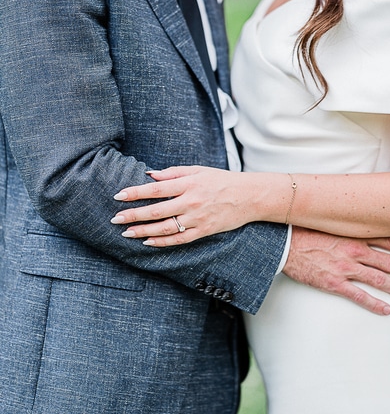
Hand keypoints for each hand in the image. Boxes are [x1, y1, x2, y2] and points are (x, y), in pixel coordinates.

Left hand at [111, 166, 254, 244]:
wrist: (250, 196)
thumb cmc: (223, 181)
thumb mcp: (199, 171)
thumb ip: (174, 173)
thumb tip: (150, 175)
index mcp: (189, 184)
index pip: (156, 189)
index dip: (135, 193)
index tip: (119, 196)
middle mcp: (192, 202)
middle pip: (156, 211)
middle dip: (133, 215)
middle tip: (115, 219)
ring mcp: (198, 218)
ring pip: (165, 228)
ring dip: (143, 231)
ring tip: (126, 232)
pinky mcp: (204, 230)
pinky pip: (179, 239)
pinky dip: (162, 242)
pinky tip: (148, 241)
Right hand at [283, 227, 389, 315]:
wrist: (283, 244)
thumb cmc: (305, 232)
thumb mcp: (331, 224)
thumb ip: (347, 228)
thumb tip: (359, 227)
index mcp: (354, 235)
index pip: (387, 240)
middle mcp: (354, 251)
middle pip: (387, 261)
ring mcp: (345, 268)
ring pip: (378, 278)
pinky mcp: (334, 283)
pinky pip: (360, 296)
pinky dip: (375, 304)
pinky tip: (387, 310)